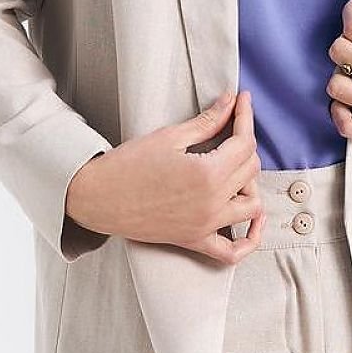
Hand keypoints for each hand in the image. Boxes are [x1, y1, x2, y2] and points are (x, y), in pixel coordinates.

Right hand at [64, 90, 265, 264]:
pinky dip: (250, 239)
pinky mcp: (195, 240)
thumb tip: (230, 102)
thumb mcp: (170, 137)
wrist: (98, 197)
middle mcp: (212, 203)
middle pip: (250, 170)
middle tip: (231, 126)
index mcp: (207, 173)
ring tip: (234, 167)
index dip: (245, 116)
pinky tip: (253, 221)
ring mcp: (205, 225)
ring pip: (252, 205)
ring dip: (250, 184)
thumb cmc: (128, 165)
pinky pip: (233, 251)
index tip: (242, 101)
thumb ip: (207, 121)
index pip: (244, 142)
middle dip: (245, 143)